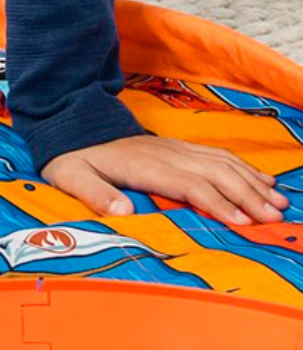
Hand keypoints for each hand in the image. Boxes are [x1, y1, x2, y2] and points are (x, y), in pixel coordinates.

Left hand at [44, 135, 288, 225]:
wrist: (71, 126)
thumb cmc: (71, 159)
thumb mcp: (70, 176)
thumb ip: (95, 194)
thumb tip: (123, 211)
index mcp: (145, 165)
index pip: (191, 185)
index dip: (218, 203)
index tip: (243, 222)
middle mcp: (166, 153)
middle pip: (216, 174)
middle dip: (248, 196)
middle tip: (274, 218)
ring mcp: (175, 147)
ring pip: (223, 163)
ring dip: (253, 182)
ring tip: (279, 203)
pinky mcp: (178, 146)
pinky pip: (218, 155)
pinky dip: (245, 168)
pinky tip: (263, 180)